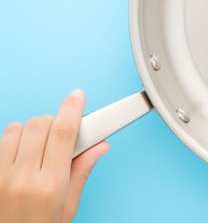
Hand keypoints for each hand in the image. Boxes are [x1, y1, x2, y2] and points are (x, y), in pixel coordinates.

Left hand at [0, 90, 108, 222]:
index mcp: (49, 185)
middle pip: (40, 124)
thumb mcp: (68, 207)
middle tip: (61, 134)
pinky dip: (12, 140)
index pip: (63, 133)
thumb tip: (100, 146)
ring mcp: (1, 175)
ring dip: (31, 130)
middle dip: (54, 121)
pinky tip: (20, 154)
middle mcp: (22, 177)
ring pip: (16, 129)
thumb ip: (82, 171)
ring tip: (38, 146)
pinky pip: (0, 141)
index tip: (78, 96)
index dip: (72, 109)